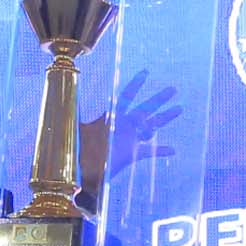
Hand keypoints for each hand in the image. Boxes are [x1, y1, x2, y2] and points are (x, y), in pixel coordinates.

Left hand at [75, 71, 181, 206]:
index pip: (127, 97)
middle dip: (158, 99)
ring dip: (165, 118)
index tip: (146, 73)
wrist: (78, 172)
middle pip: (145, 109)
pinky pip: (149, 151)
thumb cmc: (76, 150)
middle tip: (172, 89)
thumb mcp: (74, 127)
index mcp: (112, 117)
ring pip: (151, 126)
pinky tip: (173, 150)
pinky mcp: (131, 155)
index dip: (136, 84)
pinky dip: (160, 150)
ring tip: (179, 108)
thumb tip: (66, 91)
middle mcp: (123, 126)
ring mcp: (129, 140)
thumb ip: (73, 110)